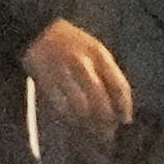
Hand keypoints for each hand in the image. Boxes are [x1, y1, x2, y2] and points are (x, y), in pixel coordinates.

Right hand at [17, 18, 132, 163]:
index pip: (118, 84)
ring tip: (93, 132)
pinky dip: (71, 119)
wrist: (38, 31)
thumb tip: (119, 102)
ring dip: (89, 123)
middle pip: (100, 100)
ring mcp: (63, 73)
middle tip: (109, 132)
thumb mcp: (95, 48)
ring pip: (80, 107)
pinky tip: (76, 124)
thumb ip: (108, 71)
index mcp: (98, 53)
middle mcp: (82, 63)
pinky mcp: (46, 83)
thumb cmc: (71, 42)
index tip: (125, 120)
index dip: (124, 106)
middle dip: (106, 120)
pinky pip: (62, 107)